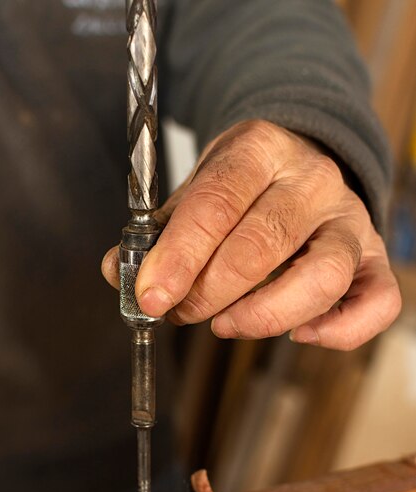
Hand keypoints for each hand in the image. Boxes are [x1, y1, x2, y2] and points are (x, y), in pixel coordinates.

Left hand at [102, 120, 400, 349]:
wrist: (301, 162)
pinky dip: (341, 330)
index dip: (180, 255)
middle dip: (211, 291)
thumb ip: (162, 231)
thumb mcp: (198, 189)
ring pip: (324, 275)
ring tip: (227, 324)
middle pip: (264, 242)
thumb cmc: (245, 185)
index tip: (150, 295)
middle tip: (180, 312)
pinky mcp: (375, 257)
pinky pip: (378, 302)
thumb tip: (118, 273)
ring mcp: (350, 221)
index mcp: (262, 151)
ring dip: (266, 315)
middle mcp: (313, 182)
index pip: (218, 202)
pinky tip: (300, 334)